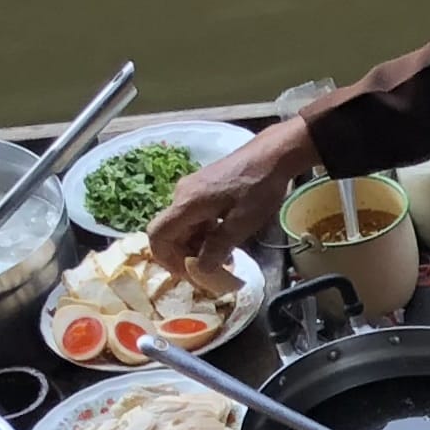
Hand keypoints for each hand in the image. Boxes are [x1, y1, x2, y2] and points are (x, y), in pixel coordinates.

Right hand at [147, 118, 317, 288]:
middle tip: (210, 274)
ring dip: (198, 247)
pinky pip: (194, 217)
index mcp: (187, 203)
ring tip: (223, 262)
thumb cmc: (259, 187)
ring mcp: (191, 191)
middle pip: (170, 233)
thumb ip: (218, 247)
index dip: (167, 260)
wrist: (272, 154)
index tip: (188, 275)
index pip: (157, 236)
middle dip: (186, 257)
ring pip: (184, 227)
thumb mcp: (242, 223)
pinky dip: (204, 234)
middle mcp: (182, 195)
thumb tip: (201, 271)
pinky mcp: (203, 190)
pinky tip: (225, 244)